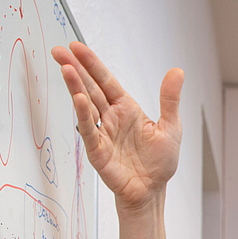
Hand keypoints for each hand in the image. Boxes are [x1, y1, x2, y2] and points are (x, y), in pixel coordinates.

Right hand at [51, 42, 183, 215]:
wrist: (152, 191)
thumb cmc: (159, 163)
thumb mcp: (171, 128)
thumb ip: (170, 99)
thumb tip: (177, 71)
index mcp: (126, 108)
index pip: (106, 81)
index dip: (92, 64)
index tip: (76, 47)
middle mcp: (111, 118)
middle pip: (90, 88)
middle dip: (75, 69)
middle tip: (60, 51)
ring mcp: (102, 133)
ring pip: (86, 106)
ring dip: (75, 87)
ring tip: (66, 69)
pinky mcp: (98, 151)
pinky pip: (89, 130)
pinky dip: (83, 115)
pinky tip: (78, 99)